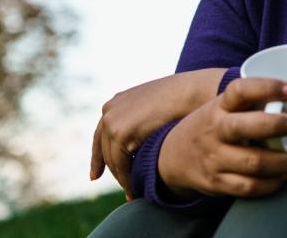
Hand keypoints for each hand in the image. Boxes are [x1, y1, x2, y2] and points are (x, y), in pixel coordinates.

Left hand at [91, 68, 225, 196]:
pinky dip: (127, 180)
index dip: (98, 157)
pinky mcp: (120, 134)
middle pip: (104, 150)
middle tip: (124, 190)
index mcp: (115, 102)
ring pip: (112, 161)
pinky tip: (135, 190)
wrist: (191, 92)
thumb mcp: (153, 105)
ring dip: (122, 179)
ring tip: (132, 194)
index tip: (95, 176)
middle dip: (112, 172)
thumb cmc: (182, 97)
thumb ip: (141, 118)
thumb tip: (141, 138)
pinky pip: (120, 166)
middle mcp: (109, 111)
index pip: (100, 135)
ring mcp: (112, 121)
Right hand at [158, 77, 286, 197]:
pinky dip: (271, 184)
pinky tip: (286, 175)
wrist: (172, 157)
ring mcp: (214, 158)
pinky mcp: (216, 182)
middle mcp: (215, 130)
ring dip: (284, 160)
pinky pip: (248, 187)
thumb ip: (251, 103)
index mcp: (219, 106)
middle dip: (278, 126)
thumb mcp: (222, 107)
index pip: (241, 90)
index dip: (268, 87)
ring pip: (253, 163)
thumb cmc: (211, 126)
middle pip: (247, 127)